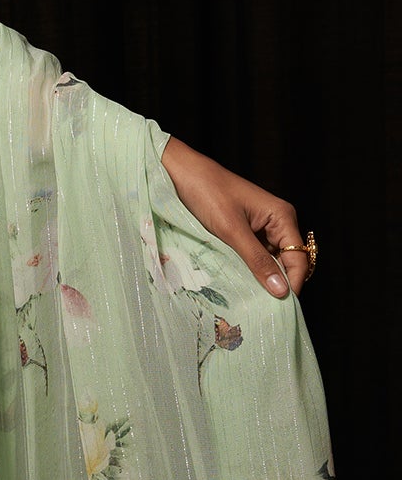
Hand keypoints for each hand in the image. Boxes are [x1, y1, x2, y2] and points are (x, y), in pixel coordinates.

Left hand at [161, 137, 308, 298]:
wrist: (179, 171)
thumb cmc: (207, 193)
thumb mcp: (231, 230)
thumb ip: (257, 260)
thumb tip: (281, 291)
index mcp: (282, 216)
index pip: (299, 258)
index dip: (292, 284)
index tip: (278, 308)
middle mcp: (277, 221)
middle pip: (287, 261)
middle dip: (277, 283)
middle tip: (262, 308)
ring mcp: (260, 226)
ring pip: (270, 261)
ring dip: (261, 277)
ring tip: (250, 299)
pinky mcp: (244, 230)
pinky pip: (254, 255)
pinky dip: (249, 268)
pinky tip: (239, 282)